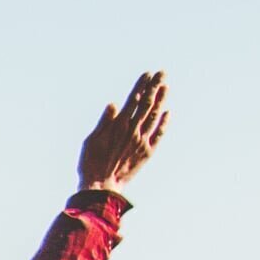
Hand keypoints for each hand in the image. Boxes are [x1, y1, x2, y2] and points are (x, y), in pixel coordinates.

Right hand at [77, 69, 169, 194]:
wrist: (102, 186)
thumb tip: (114, 104)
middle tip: (162, 73)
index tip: (148, 74)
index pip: (133, 100)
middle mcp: (133, 130)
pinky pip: (158, 134)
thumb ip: (104, 122)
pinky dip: (164, 123)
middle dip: (154, 87)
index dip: (141, 86)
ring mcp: (142, 140)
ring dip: (161, 100)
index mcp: (119, 125)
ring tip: (166, 87)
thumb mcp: (92, 140)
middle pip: (147, 104)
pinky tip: (167, 113)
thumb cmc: (91, 163)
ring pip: (154, 116)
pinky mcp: (147, 152)